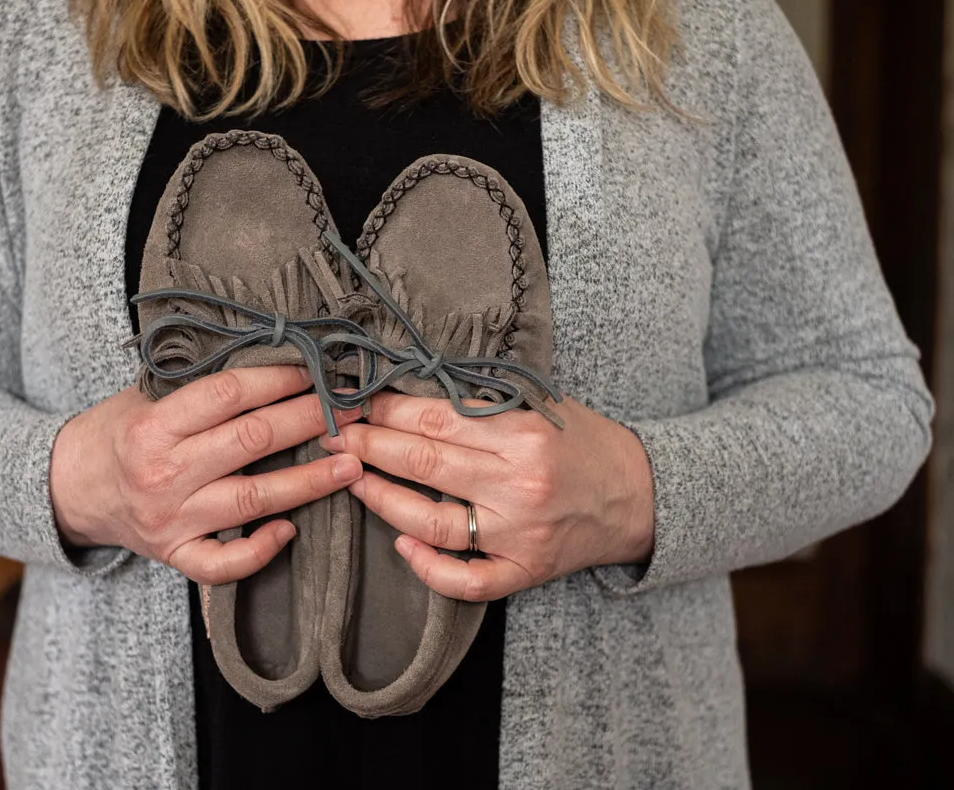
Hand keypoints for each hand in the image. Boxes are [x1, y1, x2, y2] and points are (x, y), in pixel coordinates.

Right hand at [51, 366, 363, 583]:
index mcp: (153, 427)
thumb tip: (274, 360)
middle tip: (353, 410)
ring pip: (253, 500)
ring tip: (351, 464)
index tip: (317, 370)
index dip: (279, 380)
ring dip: (308, 481)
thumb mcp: (145, 396)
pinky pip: (223, 563)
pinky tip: (292, 530)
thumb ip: (198, 386)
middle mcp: (162, 474)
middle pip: (251, 441)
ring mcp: (170, 520)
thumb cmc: (119, 433)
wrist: (70, 489)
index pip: (228, 395)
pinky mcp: (175, 555)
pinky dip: (259, 550)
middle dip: (310, 421)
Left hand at [319, 393, 653, 600]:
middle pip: (423, 463)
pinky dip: (428, 568)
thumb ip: (482, 402)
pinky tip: (400, 545)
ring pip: (432, 521)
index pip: (435, 417)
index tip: (350, 399)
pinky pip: (467, 580)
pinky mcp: (525, 571)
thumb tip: (406, 389)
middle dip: (368, 445)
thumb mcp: (540, 406)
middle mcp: (519, 485)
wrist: (639, 495)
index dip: (384, 408)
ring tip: (350, 477)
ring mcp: (520, 534)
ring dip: (380, 499)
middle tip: (331, 433)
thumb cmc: (582, 443)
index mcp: (523, 434)